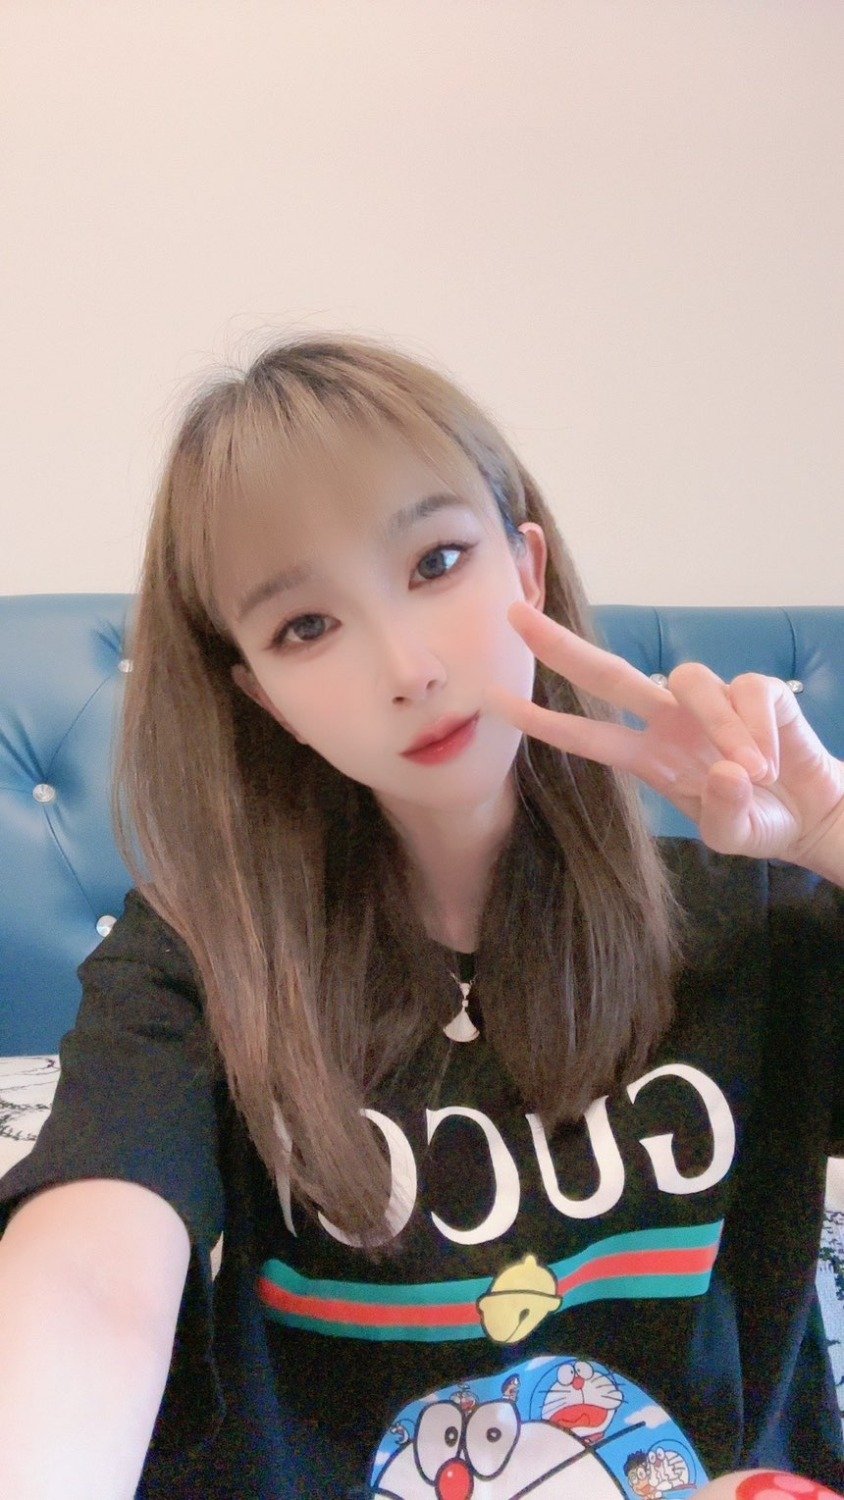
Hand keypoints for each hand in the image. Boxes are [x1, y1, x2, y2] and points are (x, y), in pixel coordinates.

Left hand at [483, 600, 843, 868]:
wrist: (812, 815)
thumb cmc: (758, 819)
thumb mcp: (731, 834)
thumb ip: (722, 812)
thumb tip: (727, 772)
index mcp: (649, 757)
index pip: (585, 735)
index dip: (541, 721)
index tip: (493, 700)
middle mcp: (669, 720)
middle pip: (607, 673)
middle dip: (559, 646)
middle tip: (513, 616)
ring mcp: (709, 701)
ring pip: (691, 683)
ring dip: (722, 727)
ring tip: (755, 774)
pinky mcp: (755, 690)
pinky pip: (747, 695)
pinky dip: (760, 733)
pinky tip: (775, 762)